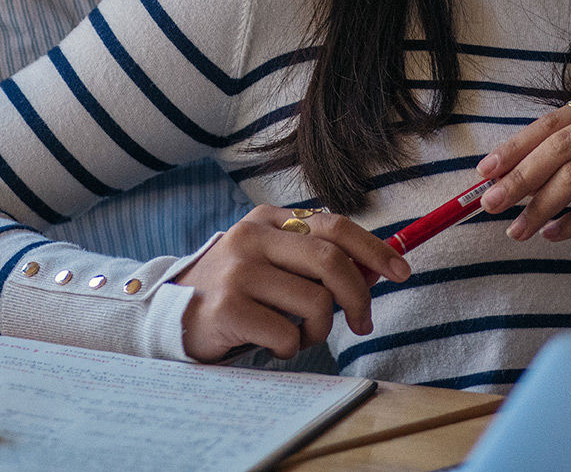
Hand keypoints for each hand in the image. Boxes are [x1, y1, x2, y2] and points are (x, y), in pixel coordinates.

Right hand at [175, 206, 409, 362]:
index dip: (374, 249)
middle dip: (358, 297)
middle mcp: (252, 237)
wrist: (169, 316)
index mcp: (267, 220)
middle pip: (331, 261)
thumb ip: (313, 260)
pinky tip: (270, 345)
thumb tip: (375, 270)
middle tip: (362, 324)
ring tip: (296, 335)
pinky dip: (289, 349)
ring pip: (315, 302)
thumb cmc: (234, 292)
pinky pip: (287, 335)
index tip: (401, 271)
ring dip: (317, 330)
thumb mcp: (269, 261)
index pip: (334, 225)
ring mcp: (239, 271)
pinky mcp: (229, 307)